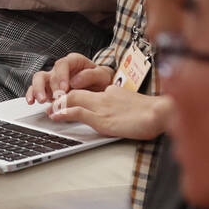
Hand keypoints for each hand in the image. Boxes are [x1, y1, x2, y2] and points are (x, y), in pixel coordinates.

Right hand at [26, 52, 111, 104]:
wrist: (99, 87)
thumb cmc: (100, 79)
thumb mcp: (101, 76)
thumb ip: (91, 75)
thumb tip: (75, 80)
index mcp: (74, 61)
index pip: (63, 63)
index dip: (61, 75)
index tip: (64, 88)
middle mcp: (61, 69)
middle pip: (50, 72)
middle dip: (51, 86)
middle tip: (56, 97)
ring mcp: (52, 78)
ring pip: (39, 78)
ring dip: (38, 89)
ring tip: (41, 100)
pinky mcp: (47, 88)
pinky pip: (35, 89)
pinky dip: (31, 94)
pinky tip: (31, 101)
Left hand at [47, 86, 170, 140]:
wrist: (160, 113)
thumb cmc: (151, 113)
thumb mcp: (132, 105)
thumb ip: (121, 106)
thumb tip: (117, 113)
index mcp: (112, 91)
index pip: (88, 90)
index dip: (73, 94)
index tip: (64, 100)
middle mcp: (105, 95)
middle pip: (77, 92)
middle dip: (60, 98)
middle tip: (50, 105)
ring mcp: (103, 106)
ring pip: (74, 99)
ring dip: (58, 105)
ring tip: (49, 111)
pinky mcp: (102, 118)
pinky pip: (79, 112)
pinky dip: (65, 113)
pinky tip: (57, 116)